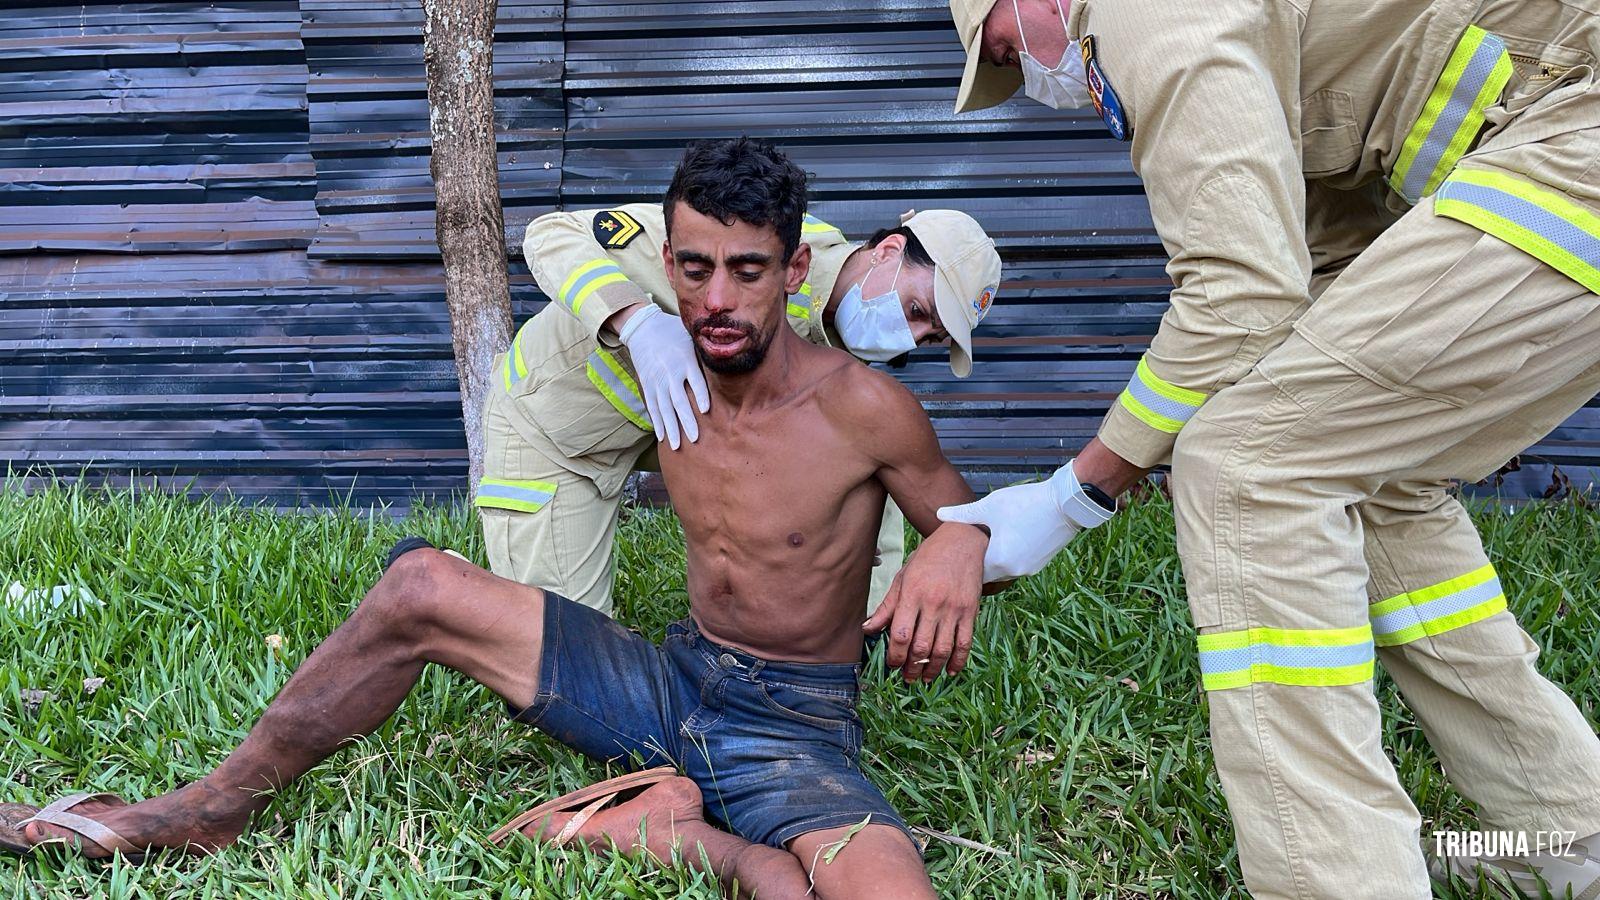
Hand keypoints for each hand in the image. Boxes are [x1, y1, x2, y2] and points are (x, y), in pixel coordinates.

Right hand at [617, 303, 709, 449]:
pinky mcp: (647, 385)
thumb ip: (706, 355)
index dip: (700, 395)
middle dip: (686, 420)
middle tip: (694, 438)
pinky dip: (657, 422)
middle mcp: (670, 372)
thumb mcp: (692, 339)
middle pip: (678, 399)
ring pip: (664, 408)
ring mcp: (656, 380)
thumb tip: (731, 365)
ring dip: (670, 428)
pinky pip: (652, 407)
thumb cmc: (675, 334)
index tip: (706, 410)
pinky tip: (662, 437)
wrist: (643, 328)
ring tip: (676, 446)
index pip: (694, 379)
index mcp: (684, 359)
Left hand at [863, 524, 986, 682]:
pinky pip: (965, 643)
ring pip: (942, 648)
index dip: (895, 655)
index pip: (900, 633)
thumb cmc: (928, 558)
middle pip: (921, 646)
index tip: (892, 664)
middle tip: (907, 677)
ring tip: (925, 678)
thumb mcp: (903, 577)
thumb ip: (887, 606)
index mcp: (912, 594)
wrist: (962, 541)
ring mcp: (954, 609)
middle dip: (912, 666)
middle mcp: (933, 603)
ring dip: (932, 668)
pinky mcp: (971, 612)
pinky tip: (950, 671)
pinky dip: (958, 661)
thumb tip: (868, 628)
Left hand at [936, 460, 1114, 582]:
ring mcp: (1029, 568)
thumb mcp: (989, 506)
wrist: (1066, 504)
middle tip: (966, 547)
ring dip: (994, 558)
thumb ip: (963, 514)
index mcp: (997, 561)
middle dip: (976, 561)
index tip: (953, 553)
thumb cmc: (1025, 503)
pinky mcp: (1040, 562)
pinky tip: (1006, 538)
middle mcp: (1013, 571)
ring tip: (985, 540)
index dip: (961, 563)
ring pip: (1003, 569)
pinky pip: (1017, 564)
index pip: (971, 573)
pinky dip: (1009, 555)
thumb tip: (939, 514)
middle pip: (986, 573)